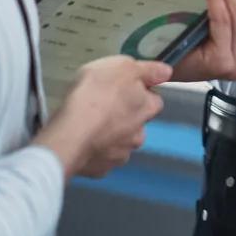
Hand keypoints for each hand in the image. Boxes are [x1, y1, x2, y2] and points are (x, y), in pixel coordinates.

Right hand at [34, 55, 170, 177]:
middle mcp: (138, 134)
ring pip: (120, 143)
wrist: (70, 133)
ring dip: (109, 135)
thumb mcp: (123, 66)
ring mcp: (121, 154)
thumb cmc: (95, 96)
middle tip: (102, 104)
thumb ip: (148, 70)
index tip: (124, 87)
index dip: (140, 92)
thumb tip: (165, 72)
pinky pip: (100, 158)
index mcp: (147, 108)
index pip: (154, 100)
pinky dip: (93, 151)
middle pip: (137, 123)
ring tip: (88, 123)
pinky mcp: (101, 169)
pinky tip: (81, 140)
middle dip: (124, 116)